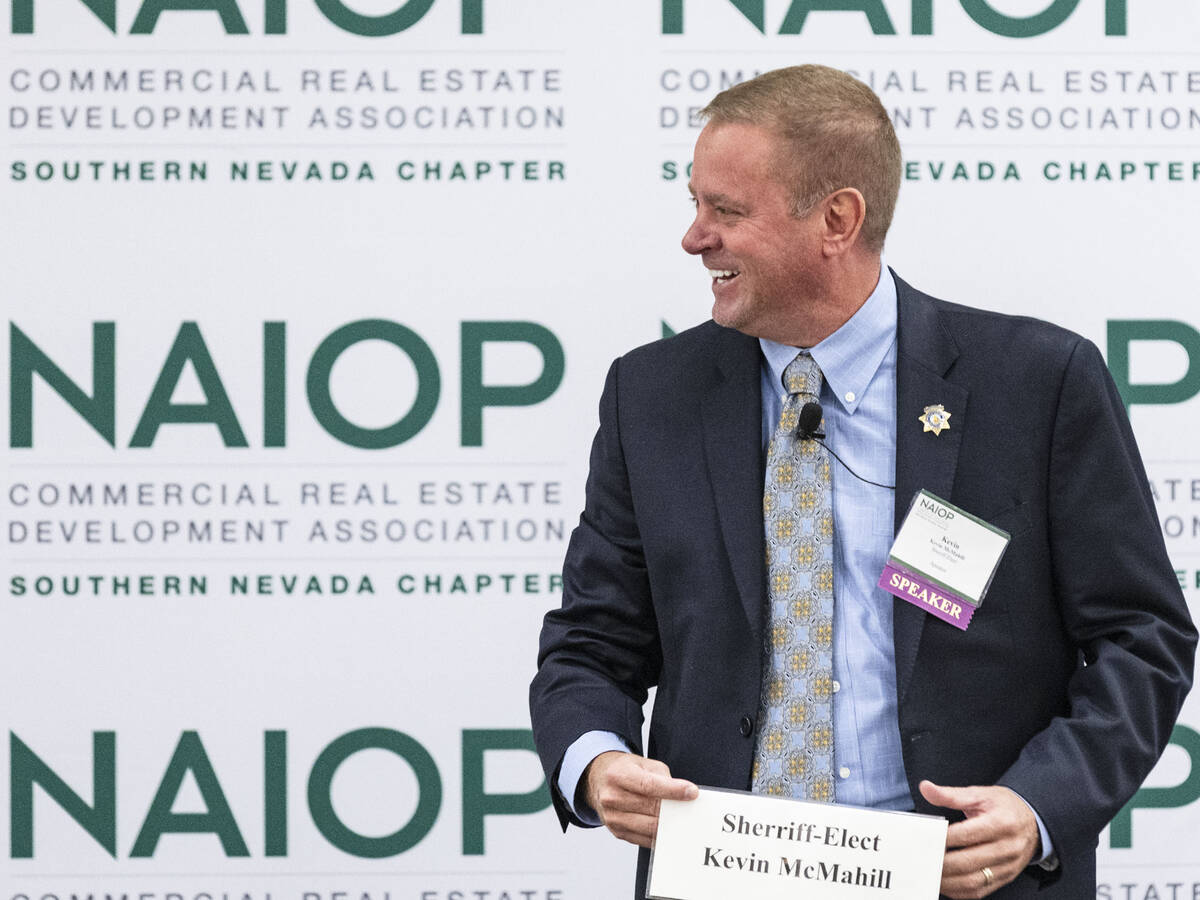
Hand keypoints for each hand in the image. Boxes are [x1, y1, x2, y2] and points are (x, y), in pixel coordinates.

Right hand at [583, 751, 698, 847]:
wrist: (599, 780)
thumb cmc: (624, 770)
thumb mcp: (643, 763)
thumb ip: (662, 777)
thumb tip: (682, 794)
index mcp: (618, 775)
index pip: (649, 785)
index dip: (672, 790)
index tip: (691, 792)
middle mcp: (612, 797)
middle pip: (651, 808)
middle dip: (674, 809)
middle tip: (691, 807)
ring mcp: (612, 818)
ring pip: (650, 827)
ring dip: (670, 824)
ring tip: (683, 819)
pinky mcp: (617, 832)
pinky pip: (644, 839)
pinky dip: (660, 835)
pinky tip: (669, 828)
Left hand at [919, 780, 1039, 898]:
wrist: (1033, 821)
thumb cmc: (1004, 806)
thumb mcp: (980, 794)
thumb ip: (951, 794)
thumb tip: (926, 788)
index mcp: (1001, 823)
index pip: (965, 835)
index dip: (941, 838)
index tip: (921, 838)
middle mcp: (1007, 848)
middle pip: (968, 861)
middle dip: (940, 862)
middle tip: (920, 858)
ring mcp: (1007, 866)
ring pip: (973, 881)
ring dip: (947, 881)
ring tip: (927, 871)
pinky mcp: (1005, 878)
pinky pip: (979, 891)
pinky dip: (958, 890)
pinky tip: (943, 882)